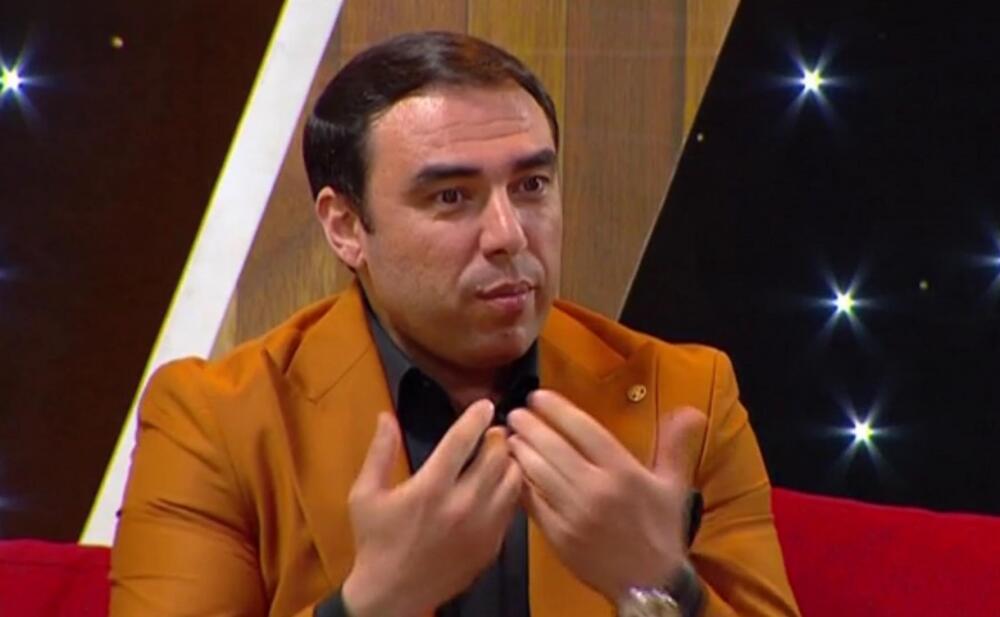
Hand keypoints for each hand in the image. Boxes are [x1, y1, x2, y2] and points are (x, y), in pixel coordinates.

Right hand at [342, 400, 522, 616]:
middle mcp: (462, 505)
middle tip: (493, 430)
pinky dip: (511, 489)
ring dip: (509, 461)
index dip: (476, 417)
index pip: (462, 441)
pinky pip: (513, 507)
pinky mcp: (492, 544)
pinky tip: (502, 483)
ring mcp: (482, 527)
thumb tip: (387, 416)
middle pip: (495, 456)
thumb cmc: (375, 541)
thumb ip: (379, 453)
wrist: (392, 596)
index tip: (485, 404)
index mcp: (429, 488)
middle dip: (497, 437)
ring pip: (512, 480)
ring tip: (501, 453)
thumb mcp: (365, 495)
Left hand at [506, 390, 705, 601]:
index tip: (539, 396)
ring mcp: (574, 514)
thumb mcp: (673, 486)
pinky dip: (520, 482)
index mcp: (624, 472)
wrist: (650, 584)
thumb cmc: (660, 531)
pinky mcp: (558, 536)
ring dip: (520, 450)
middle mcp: (596, 490)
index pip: (583, 429)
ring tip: (510, 436)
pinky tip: (514, 470)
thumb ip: (675, 444)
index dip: (556, 409)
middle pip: (553, 447)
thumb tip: (690, 411)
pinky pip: (531, 502)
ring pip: (537, 472)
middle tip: (517, 412)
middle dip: (530, 425)